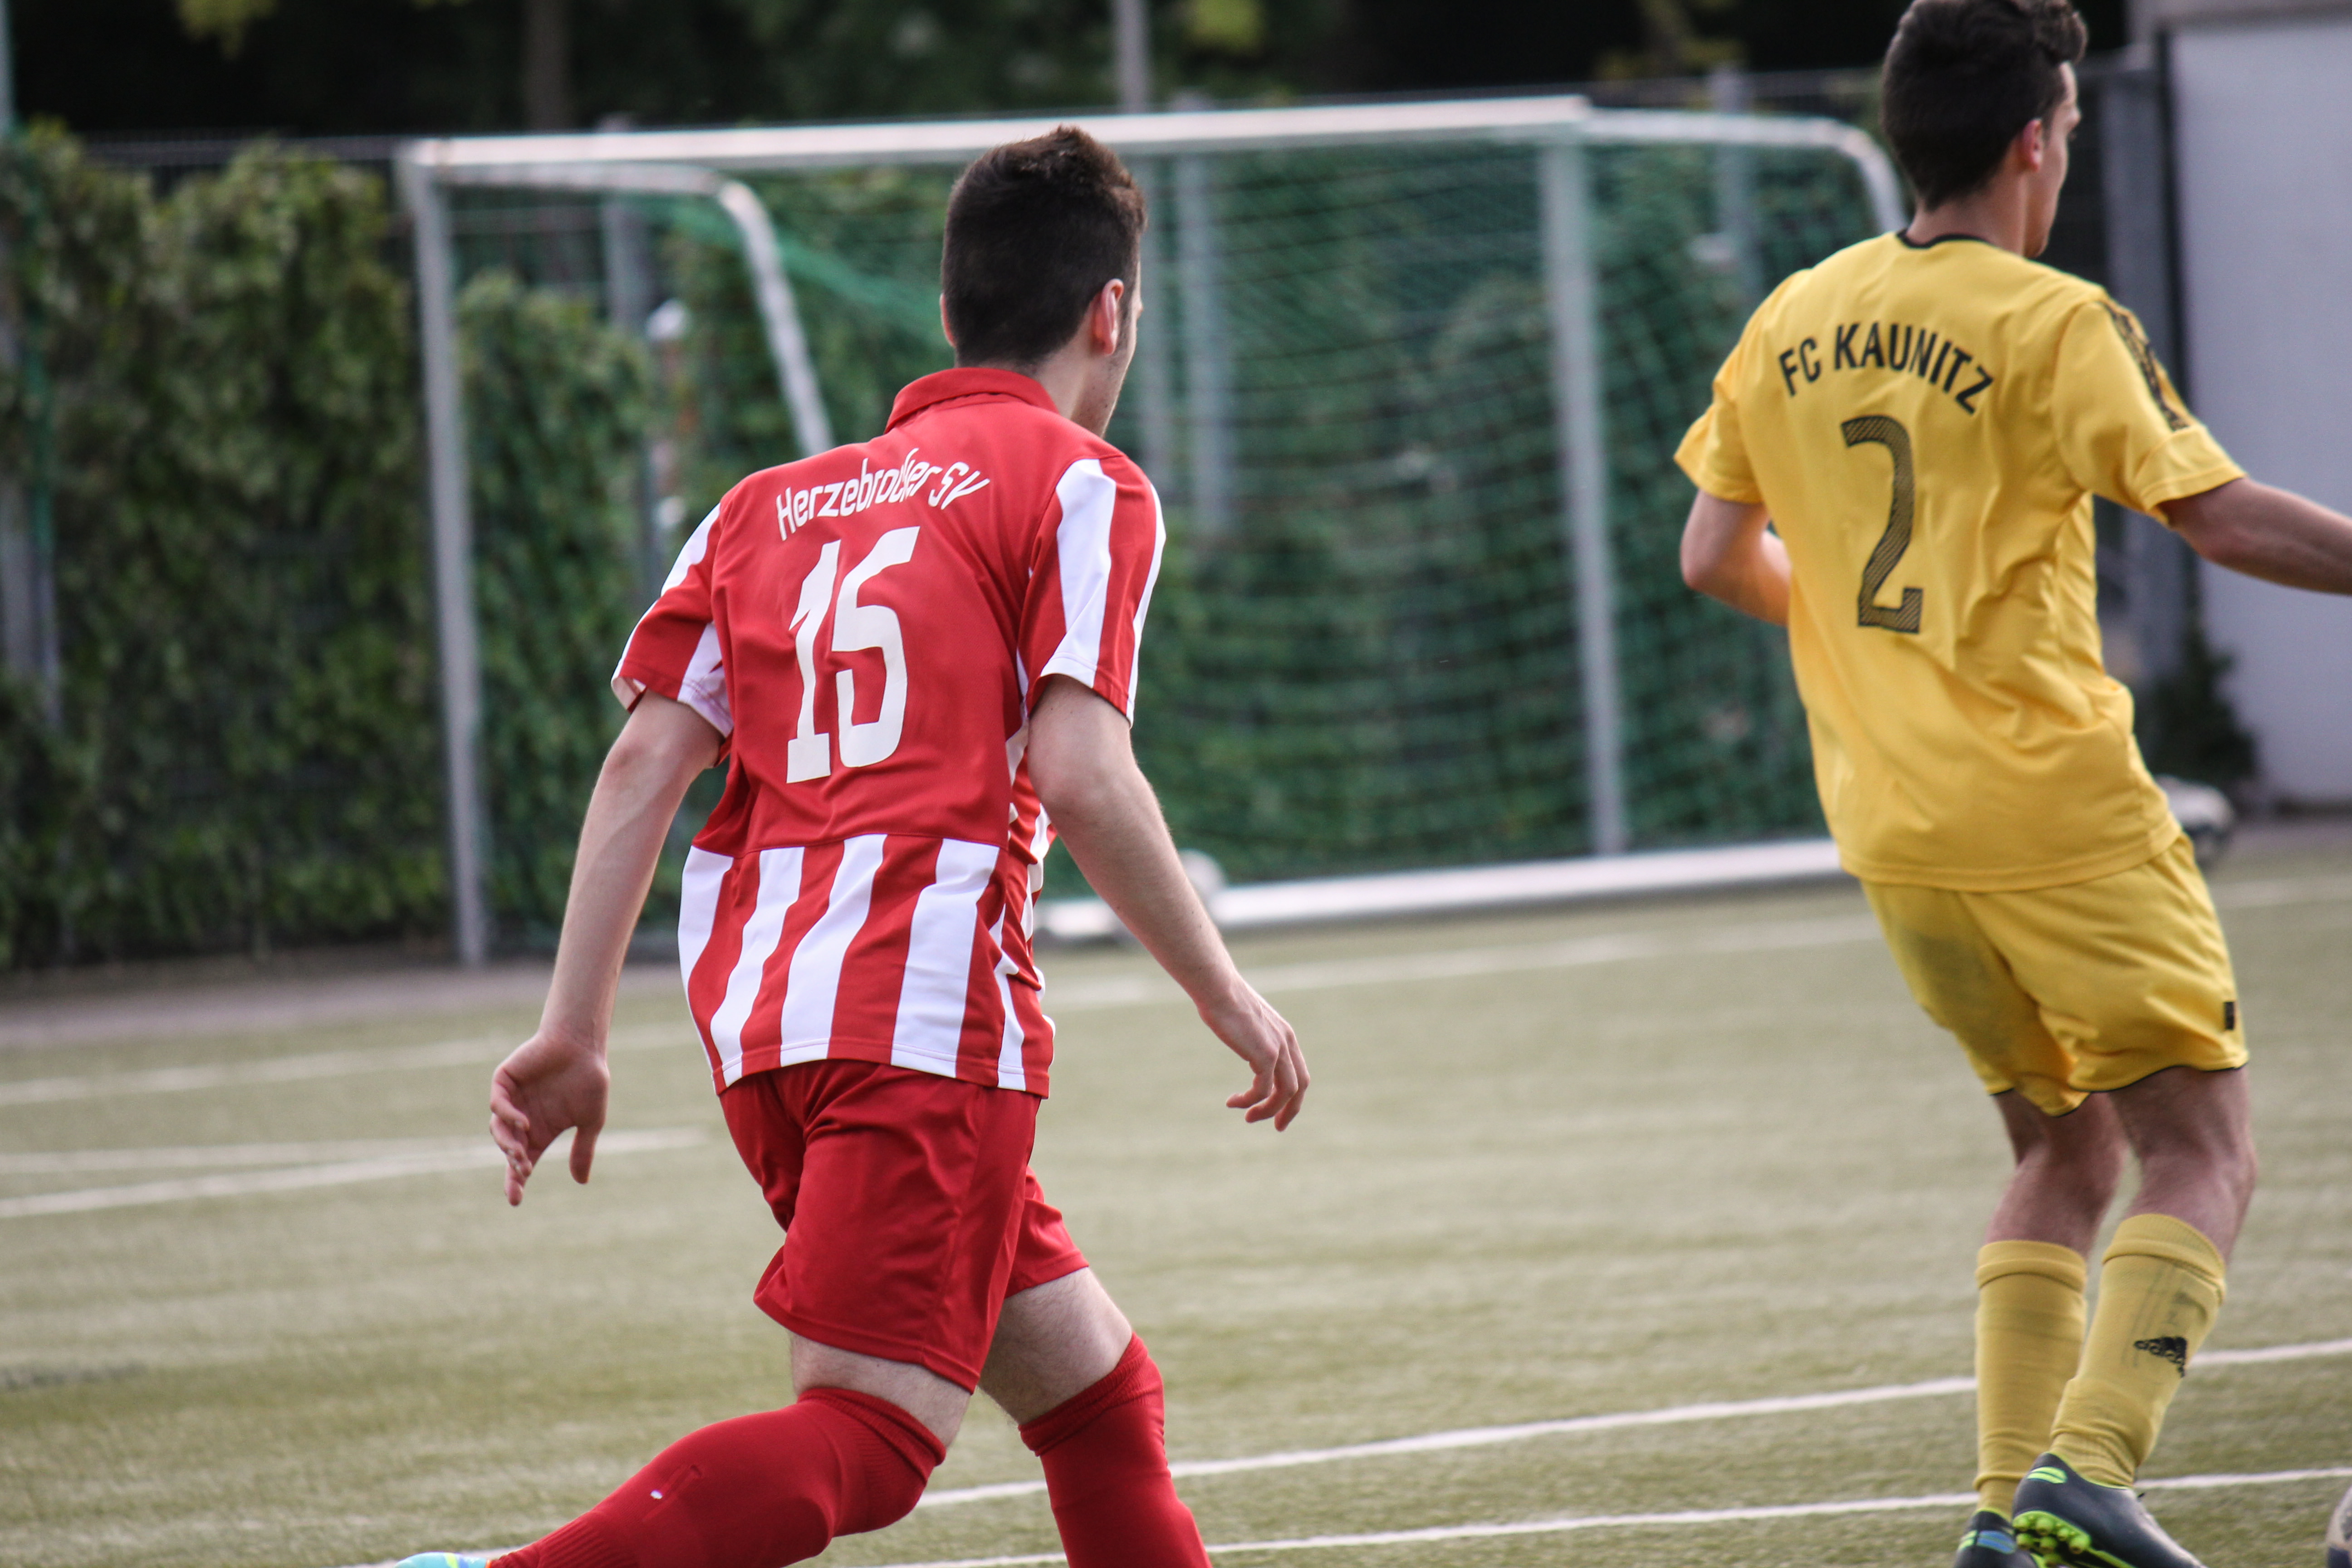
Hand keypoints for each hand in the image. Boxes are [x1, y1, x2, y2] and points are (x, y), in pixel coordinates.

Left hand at [488, 1031, 610, 1205]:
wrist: (584, 1045)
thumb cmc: (589, 1080)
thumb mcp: (590, 1120)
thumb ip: (583, 1150)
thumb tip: (581, 1182)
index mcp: (540, 1132)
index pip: (523, 1162)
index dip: (516, 1181)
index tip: (515, 1200)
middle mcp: (523, 1120)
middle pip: (509, 1150)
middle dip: (513, 1165)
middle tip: (523, 1171)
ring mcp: (512, 1101)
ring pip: (499, 1130)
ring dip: (507, 1144)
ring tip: (520, 1153)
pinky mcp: (504, 1082)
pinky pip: (497, 1104)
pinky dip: (506, 1117)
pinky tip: (523, 1123)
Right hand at [1199, 981, 1308, 1129]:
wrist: (1218, 988)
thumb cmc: (1224, 1000)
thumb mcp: (1245, 1020)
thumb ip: (1251, 1034)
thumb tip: (1243, 1039)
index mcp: (1285, 1035)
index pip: (1299, 1072)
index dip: (1292, 1096)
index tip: (1278, 1110)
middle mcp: (1287, 1042)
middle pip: (1299, 1086)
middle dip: (1289, 1110)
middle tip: (1277, 1127)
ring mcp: (1278, 1048)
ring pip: (1284, 1092)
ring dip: (1267, 1110)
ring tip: (1248, 1118)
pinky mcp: (1265, 1054)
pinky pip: (1263, 1090)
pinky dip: (1250, 1101)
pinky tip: (1233, 1102)